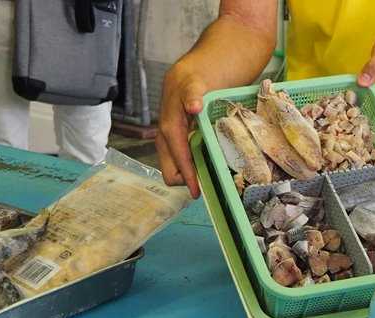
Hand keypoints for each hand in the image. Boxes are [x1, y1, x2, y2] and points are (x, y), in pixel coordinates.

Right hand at [156, 65, 207, 198]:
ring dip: (188, 174)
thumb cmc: (195, 78)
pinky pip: (180, 159)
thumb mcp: (195, 82)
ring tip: (208, 176)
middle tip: (206, 183)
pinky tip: (205, 164)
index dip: (187, 175)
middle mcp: (166, 136)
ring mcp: (170, 139)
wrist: (192, 71)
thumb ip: (193, 94)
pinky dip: (191, 166)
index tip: (197, 191)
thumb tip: (194, 107)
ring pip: (174, 167)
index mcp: (169, 126)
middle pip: (170, 170)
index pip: (178, 157)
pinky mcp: (177, 139)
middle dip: (185, 180)